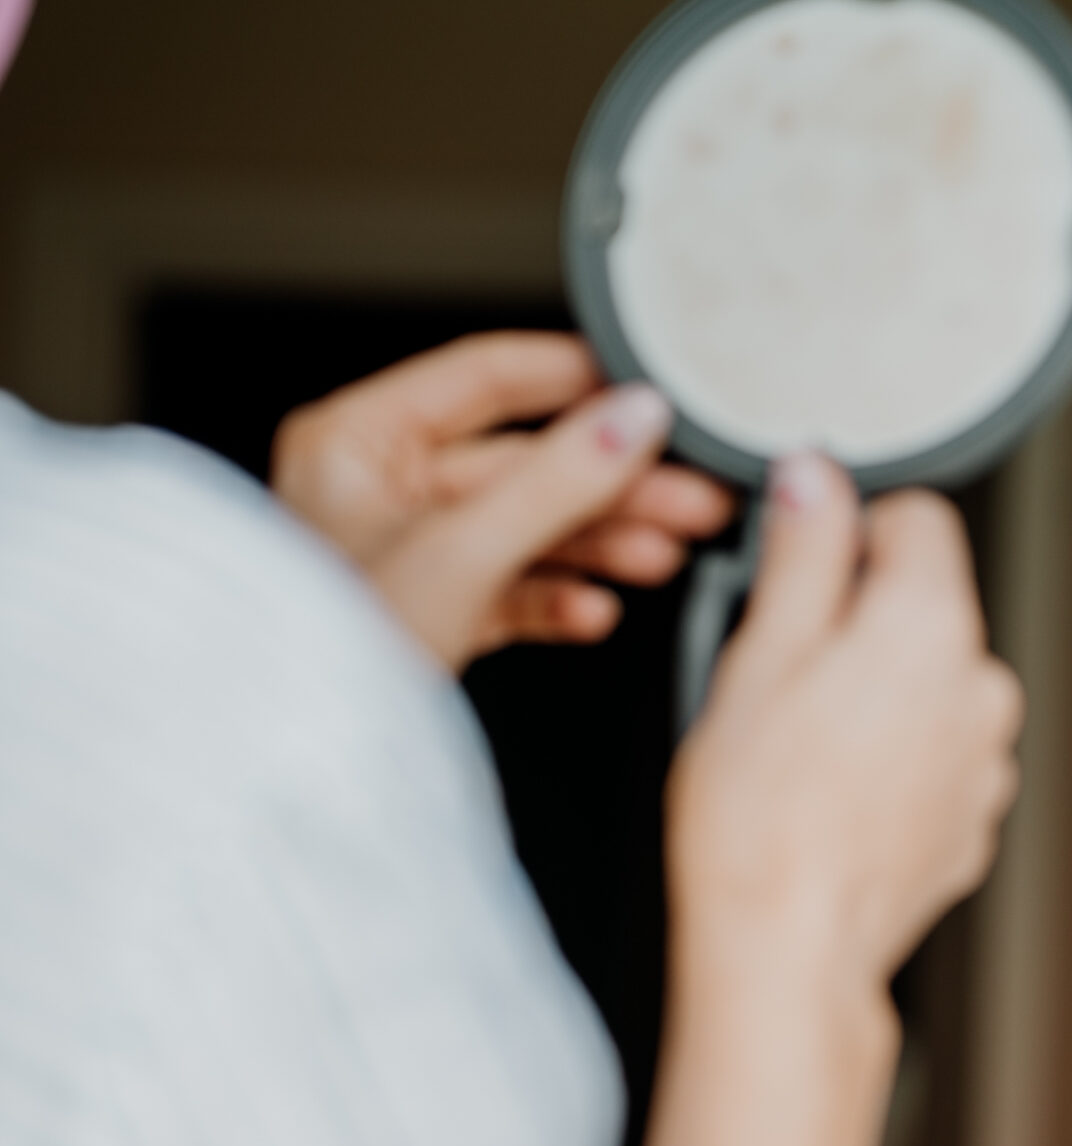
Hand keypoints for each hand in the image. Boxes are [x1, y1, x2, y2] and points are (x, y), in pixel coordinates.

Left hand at [272, 331, 732, 668]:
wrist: (309, 767)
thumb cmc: (330, 657)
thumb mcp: (461, 552)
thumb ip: (558, 480)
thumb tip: (633, 418)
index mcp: (354, 442)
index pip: (483, 378)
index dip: (572, 381)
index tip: (645, 393)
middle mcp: (374, 488)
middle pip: (522, 463)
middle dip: (610, 487)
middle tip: (687, 494)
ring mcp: (404, 554)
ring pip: (526, 526)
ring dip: (600, 544)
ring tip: (660, 555)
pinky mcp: (430, 613)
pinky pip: (510, 587)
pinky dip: (558, 598)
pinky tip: (595, 611)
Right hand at [666, 451, 1022, 998]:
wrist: (786, 956)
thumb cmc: (758, 820)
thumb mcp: (756, 652)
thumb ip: (801, 550)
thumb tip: (816, 478)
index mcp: (933, 628)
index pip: (917, 519)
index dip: (845, 533)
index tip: (795, 571)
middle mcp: (980, 690)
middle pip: (920, 608)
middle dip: (853, 625)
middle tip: (775, 679)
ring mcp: (984, 764)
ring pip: (924, 689)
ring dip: (871, 699)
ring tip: (796, 751)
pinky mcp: (969, 824)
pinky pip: (929, 761)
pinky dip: (886, 765)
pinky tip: (827, 800)